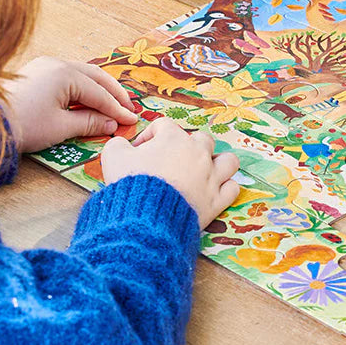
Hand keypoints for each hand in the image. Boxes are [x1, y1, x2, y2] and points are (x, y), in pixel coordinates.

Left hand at [2, 57, 138, 153]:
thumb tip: (111, 124)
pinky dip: (81, 88)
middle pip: (95, 76)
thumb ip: (89, 122)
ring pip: (81, 74)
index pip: (99, 93)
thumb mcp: (61, 127)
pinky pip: (66, 77)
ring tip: (112, 103)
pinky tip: (87, 99)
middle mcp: (56, 64)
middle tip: (127, 108)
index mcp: (65, 74)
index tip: (132, 120)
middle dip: (113, 93)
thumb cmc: (24, 126)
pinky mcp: (35, 73)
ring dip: (98, 88)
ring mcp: (44, 66)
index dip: (117, 109)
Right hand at [101, 118, 239, 228]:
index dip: (149, 136)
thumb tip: (124, 145)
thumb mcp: (113, 157)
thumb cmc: (131, 183)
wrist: (146, 218)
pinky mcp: (217, 200)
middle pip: (202, 139)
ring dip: (218, 163)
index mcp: (173, 138)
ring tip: (205, 170)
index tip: (139, 151)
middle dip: (187, 147)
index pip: (164, 126)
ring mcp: (211, 176)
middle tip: (173, 162)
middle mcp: (197, 153)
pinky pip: (232, 188)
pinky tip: (214, 191)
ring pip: (228, 160)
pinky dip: (225, 188)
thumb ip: (118, 144)